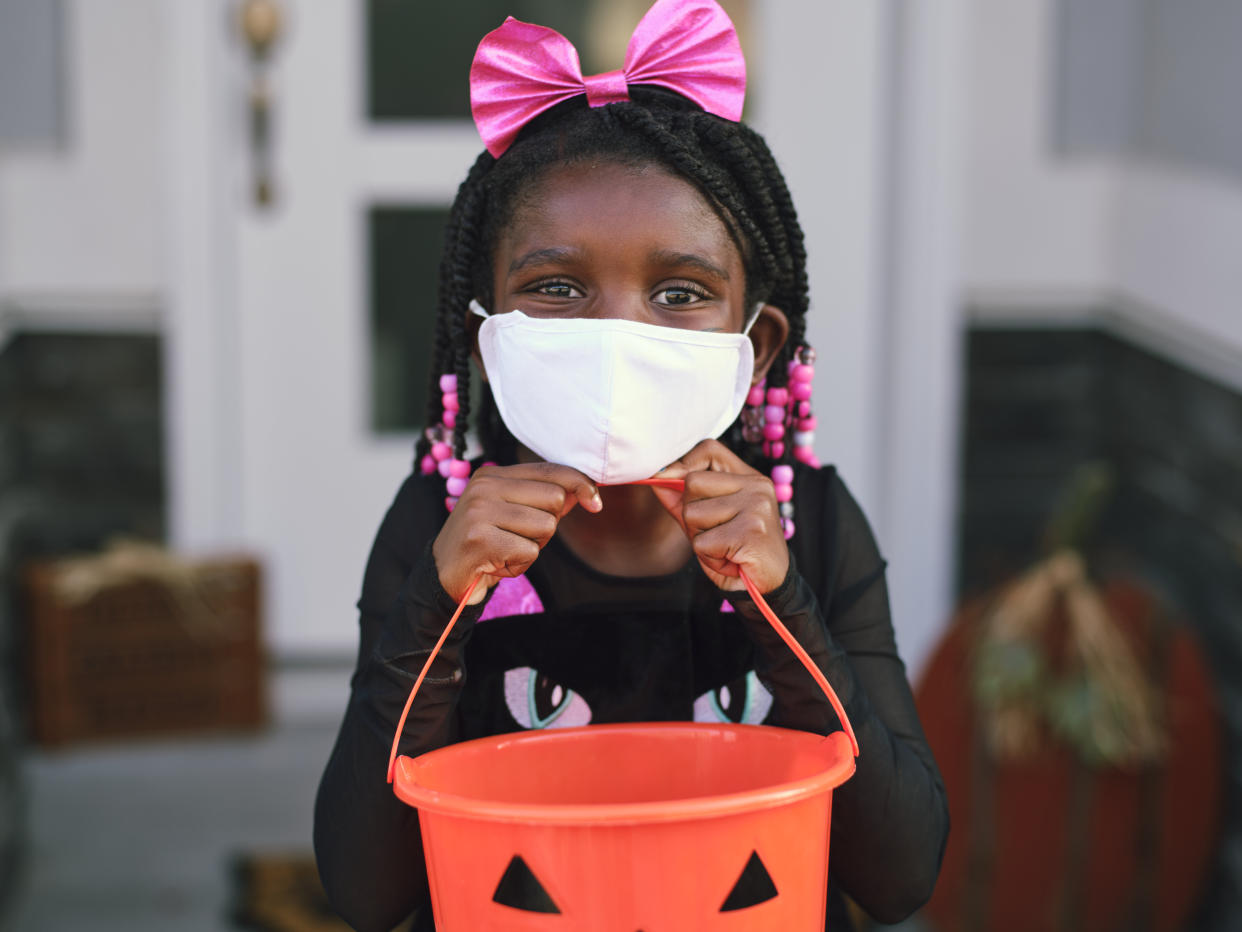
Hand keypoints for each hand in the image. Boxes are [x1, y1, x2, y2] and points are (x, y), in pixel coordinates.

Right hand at [432, 463, 601, 603]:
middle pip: (555, 499)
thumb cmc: (487, 543)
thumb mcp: (514, 514)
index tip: (595, 502)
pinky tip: (498, 564)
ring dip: (533, 547)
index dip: (581, 483)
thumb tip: (585, 490)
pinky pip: (529, 552)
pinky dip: (520, 565)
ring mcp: (480, 512)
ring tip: (507, 550)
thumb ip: (545, 499)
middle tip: (520, 537)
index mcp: (494, 475)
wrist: (446, 576)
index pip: (551, 470)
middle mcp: (485, 487)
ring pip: (546, 527)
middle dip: (548, 525)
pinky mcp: (479, 539)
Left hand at [650, 439, 788, 592]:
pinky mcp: (751, 531)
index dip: (683, 462)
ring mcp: (756, 506)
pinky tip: (730, 560)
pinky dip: (709, 558)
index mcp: (748, 478)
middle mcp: (755, 486)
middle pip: (692, 483)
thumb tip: (654, 477)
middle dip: (690, 515)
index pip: (709, 449)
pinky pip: (702, 542)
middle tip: (714, 534)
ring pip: (692, 514)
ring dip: (699, 540)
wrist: (767, 586)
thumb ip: (682, 499)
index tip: (670, 480)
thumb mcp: (707, 521)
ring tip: (724, 548)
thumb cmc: (736, 551)